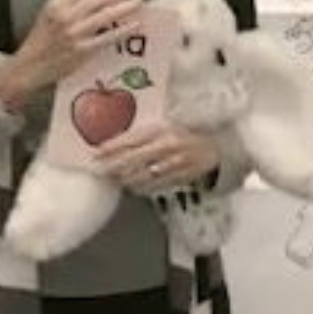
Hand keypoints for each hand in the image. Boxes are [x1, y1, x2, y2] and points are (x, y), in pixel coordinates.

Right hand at [0, 0, 142, 108]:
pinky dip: (124, 29)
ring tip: (137, 3)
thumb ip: (66, 6)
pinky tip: (134, 25)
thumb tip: (92, 0)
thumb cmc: (38, 45)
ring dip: (126, 6)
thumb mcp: (46, 17)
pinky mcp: (83, 50)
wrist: (28, 68)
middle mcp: (65, 16)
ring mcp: (74, 33)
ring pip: (106, 13)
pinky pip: (109, 36)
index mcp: (54, 5)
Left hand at [93, 121, 220, 190]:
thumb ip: (141, 134)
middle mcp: (166, 145)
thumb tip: (114, 143)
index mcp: (161, 129)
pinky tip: (131, 187)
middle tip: (97, 171)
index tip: (95, 153)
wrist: (217, 147)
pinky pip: (155, 185)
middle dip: (112, 166)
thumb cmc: (185, 134)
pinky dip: (141, 187)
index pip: (130, 139)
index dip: (111, 147)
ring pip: (142, 175)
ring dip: (124, 179)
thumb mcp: (164, 126)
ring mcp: (174, 163)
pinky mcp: (180, 177)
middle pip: (133, 159)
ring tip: (111, 180)